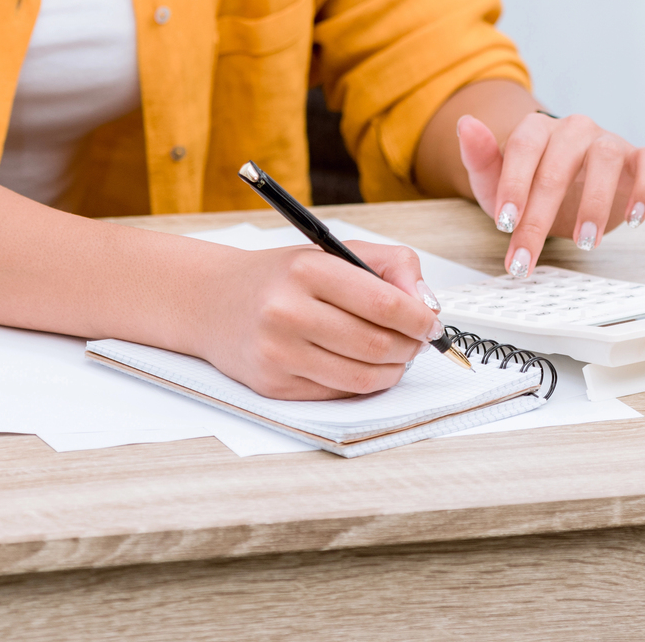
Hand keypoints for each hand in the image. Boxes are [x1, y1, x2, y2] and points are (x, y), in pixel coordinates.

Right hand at [194, 240, 441, 399]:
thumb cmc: (281, 277)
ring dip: (392, 371)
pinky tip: (362, 366)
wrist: (214, 302)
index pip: (383, 302)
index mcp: (307, 270)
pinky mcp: (273, 386)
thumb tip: (426, 304)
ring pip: (361, 378)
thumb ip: (390, 265)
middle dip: (410, 347)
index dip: (418, 318)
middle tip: (418, 341)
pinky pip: (337, 394)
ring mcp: (277, 353)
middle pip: (376, 344)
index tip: (431, 322)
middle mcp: (287, 312)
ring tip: (396, 356)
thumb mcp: (334, 251)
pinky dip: (361, 384)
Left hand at [457, 113, 644, 277]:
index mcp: (538, 128)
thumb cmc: (527, 186)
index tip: (504, 223)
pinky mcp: (638, 158)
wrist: (563, 191)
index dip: (514, 184)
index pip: (524, 146)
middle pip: (560, 163)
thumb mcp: (493, 180)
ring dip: (596, 202)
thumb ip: (479, 155)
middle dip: (542, 215)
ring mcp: (609, 141)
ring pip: (607, 156)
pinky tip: (633, 218)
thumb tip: (465, 123)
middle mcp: (575, 129)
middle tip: (529, 256)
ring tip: (585, 242)